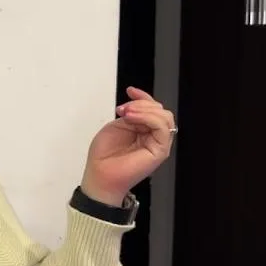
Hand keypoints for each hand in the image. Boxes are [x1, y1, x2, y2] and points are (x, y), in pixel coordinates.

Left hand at [80, 86, 176, 205]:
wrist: (100, 175)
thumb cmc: (104, 156)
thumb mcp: (116, 126)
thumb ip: (131, 115)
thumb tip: (138, 105)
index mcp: (144, 130)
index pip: (152, 109)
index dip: (143, 97)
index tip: (129, 91)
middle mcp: (153, 137)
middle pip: (160, 111)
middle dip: (142, 104)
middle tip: (124, 109)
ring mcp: (158, 144)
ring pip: (165, 117)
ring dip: (145, 110)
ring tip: (126, 113)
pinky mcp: (160, 151)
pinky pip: (163, 128)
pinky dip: (148, 118)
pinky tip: (132, 118)